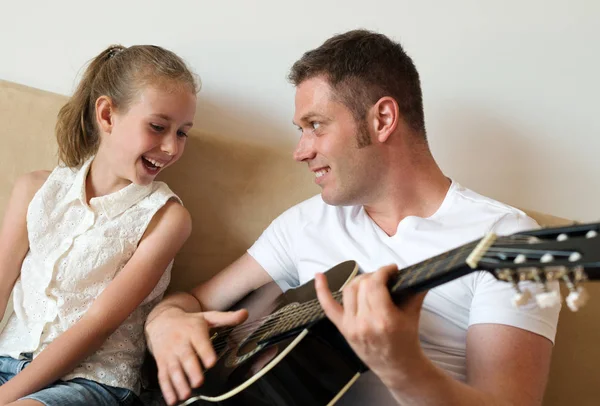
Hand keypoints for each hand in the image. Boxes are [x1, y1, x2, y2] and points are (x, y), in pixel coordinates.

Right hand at [145, 306, 247, 404]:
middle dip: (192, 370)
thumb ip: (227, 318)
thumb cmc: (189, 322)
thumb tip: (245, 314)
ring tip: (186, 394)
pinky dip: (167, 389)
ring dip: (179, 382)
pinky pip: (163, 376)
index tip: (211, 362)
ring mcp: (170, 353)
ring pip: (174, 369)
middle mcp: (180, 342)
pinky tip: (173, 400)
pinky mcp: (162, 362)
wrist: (162, 320)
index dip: (205, 352)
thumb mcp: (208, 317)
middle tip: (198, 382)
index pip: (200, 341)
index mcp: (193, 331)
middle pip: (186, 357)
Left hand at [315, 264, 426, 387]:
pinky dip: (321, 291)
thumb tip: (414, 272)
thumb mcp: (413, 315)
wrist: (398, 367)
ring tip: (369, 281)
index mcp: (384, 319)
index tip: (391, 269)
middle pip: (362, 285)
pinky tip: (319, 277)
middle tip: (383, 277)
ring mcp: (351, 326)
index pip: (376, 284)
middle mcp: (365, 323)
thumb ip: (415, 291)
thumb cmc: (406, 342)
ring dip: (359, 281)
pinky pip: (328, 307)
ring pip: (348, 290)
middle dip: (374, 276)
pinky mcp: (343, 329)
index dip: (383, 271)